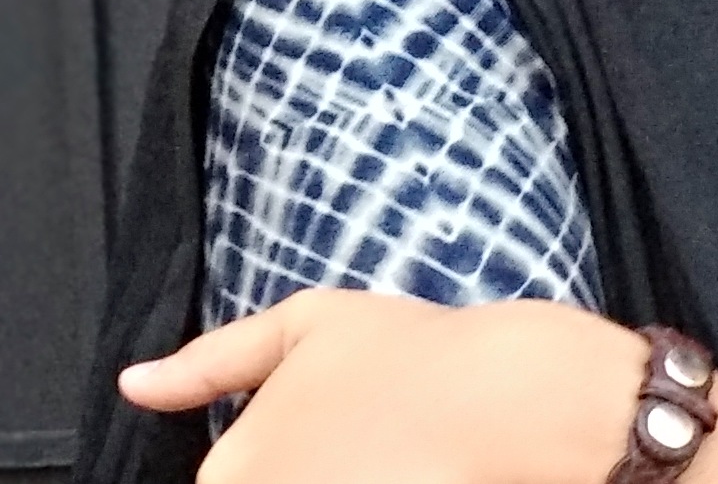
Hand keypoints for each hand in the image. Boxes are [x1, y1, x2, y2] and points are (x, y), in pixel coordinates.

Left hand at [119, 289, 645, 483]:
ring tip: (395, 456)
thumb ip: (214, 357)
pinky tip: (410, 469)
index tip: (341, 424)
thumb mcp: (310, 322)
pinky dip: (380, 482)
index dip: (289, 447)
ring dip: (344, 473)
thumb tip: (132, 385)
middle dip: (313, 466)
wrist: (511, 401)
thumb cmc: (413, 352)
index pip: (234, 475)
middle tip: (373, 441)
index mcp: (234, 467)